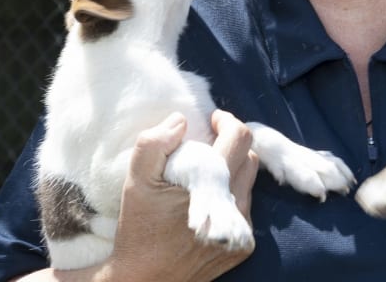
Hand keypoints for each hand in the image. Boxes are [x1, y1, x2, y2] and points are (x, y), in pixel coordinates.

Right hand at [102, 110, 258, 281]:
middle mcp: (236, 209)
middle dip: (230, 144)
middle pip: (250, 158)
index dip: (228, 122)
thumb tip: (181, 120)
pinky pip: (246, 207)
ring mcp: (243, 229)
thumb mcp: (136, 181)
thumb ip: (154, 144)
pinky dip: (231, 197)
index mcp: (212, 187)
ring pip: (249, 182)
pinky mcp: (245, 246)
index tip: (212, 120)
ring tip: (204, 177)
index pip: (240, 138)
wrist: (146, 279)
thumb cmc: (140, 228)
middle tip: (207, 144)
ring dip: (232, 171)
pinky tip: (207, 204)